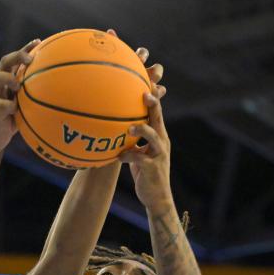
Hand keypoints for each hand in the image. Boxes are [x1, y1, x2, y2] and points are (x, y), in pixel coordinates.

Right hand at [0, 39, 39, 153]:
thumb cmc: (14, 121)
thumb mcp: (26, 107)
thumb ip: (37, 97)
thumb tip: (64, 92)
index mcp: (8, 82)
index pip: (15, 60)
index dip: (25, 49)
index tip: (38, 42)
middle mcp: (0, 86)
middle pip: (4, 62)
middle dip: (16, 56)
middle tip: (29, 59)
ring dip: (8, 78)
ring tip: (18, 84)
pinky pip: (1, 106)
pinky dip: (9, 106)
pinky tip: (17, 108)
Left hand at [118, 44, 170, 212]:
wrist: (156, 196)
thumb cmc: (144, 172)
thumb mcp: (138, 152)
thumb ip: (130, 138)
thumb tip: (112, 126)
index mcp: (158, 134)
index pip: (155, 110)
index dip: (152, 93)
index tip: (146, 78)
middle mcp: (161, 140)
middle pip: (158, 117)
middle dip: (153, 104)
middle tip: (145, 92)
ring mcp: (159, 153)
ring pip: (153, 137)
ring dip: (142, 130)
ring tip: (130, 127)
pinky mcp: (153, 167)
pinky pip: (139, 158)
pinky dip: (127, 156)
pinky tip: (117, 157)